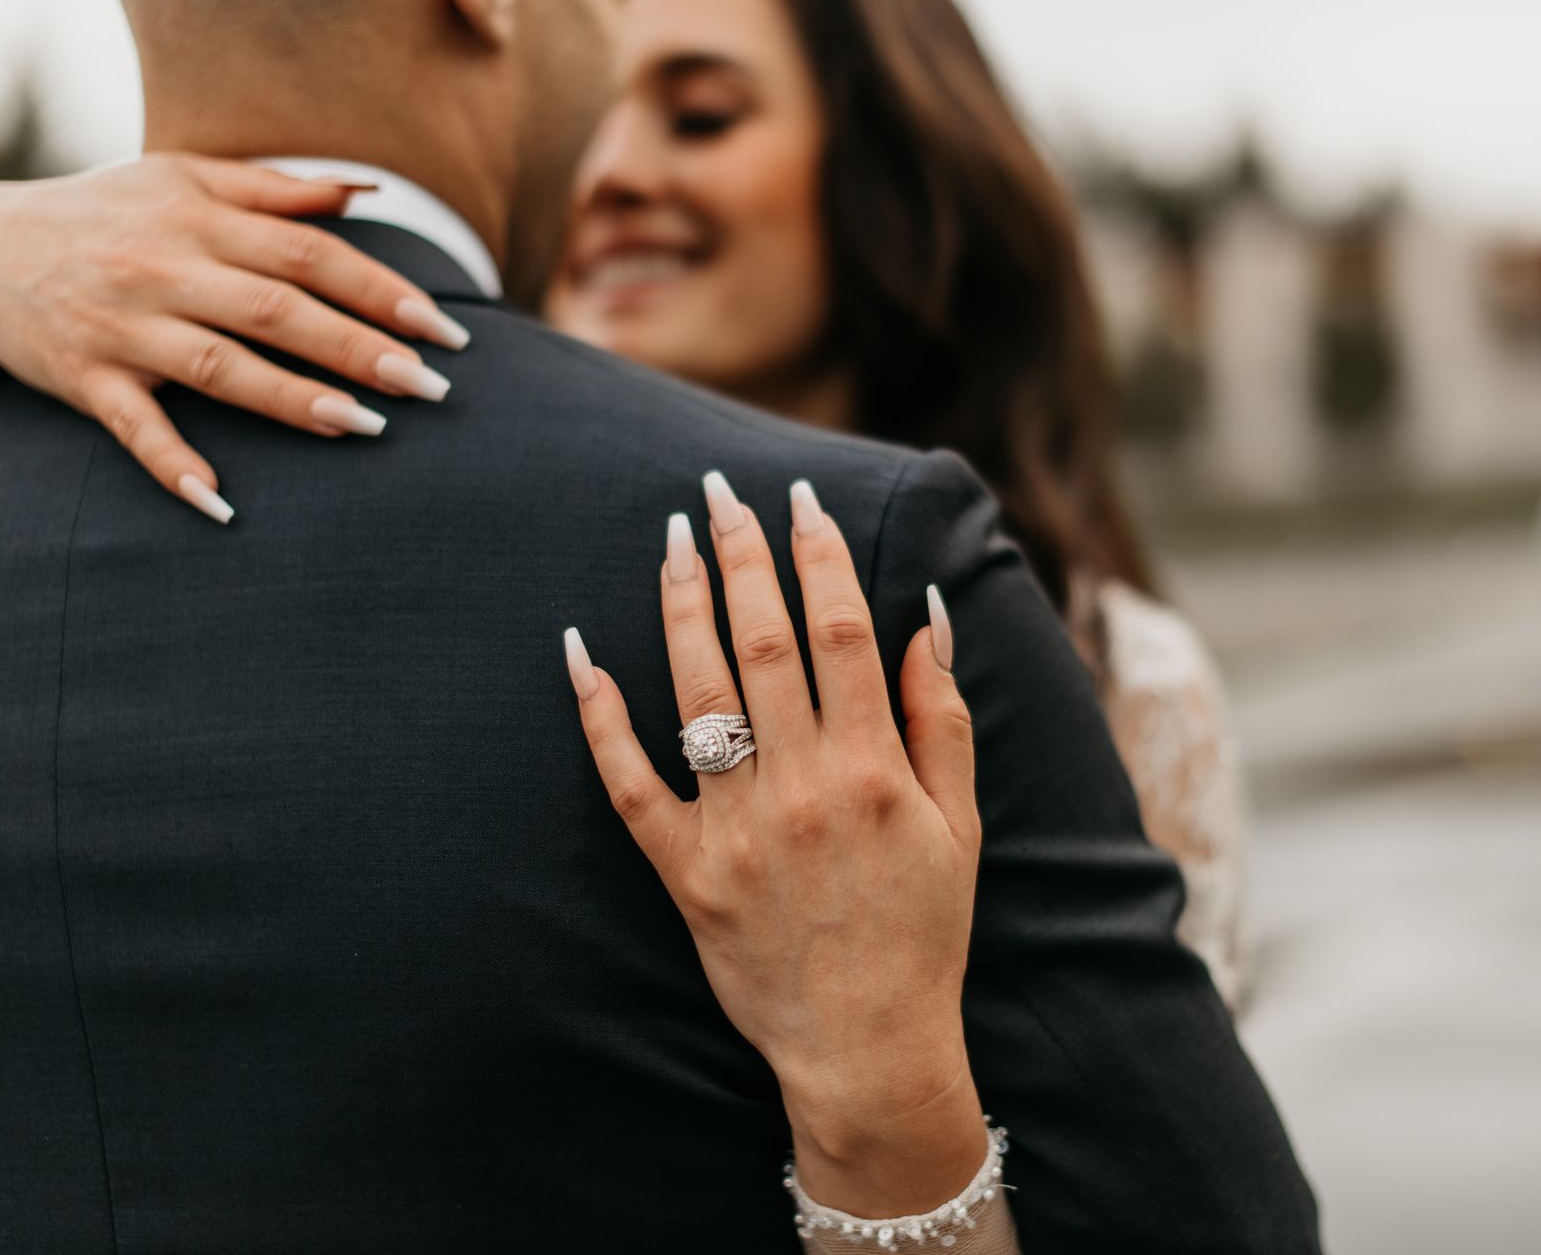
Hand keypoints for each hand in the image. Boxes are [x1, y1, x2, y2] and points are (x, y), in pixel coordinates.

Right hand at [0, 154, 469, 520]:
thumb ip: (276, 189)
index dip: (381, 292)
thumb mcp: (181, 179)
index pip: (309, 256)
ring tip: (364, 427)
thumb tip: (365, 193)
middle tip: (431, 387)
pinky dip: (175, 465)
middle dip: (359, 348)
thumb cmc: (104, 213)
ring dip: (293, 399)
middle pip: (278, 311)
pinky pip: (136, 429)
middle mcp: (167, 271)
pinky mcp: (87, 379)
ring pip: (220, 366)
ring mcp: (126, 328)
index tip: (444, 330)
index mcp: (201, 221)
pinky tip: (221, 503)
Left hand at [566, 473, 989, 1215]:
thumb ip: (940, 719)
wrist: (869, 1051)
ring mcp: (736, 831)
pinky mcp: (684, 874)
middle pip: (764, 643)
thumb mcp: (961, 829)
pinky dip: (599, 718)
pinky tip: (579, 650)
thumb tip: (924, 616)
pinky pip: (629, 784)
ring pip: (698, 693)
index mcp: (874, 771)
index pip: (841, 632)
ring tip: (672, 537)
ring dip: (682, 604)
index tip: (799, 496)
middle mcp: (803, 789)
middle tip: (719, 488)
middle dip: (741, 554)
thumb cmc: (923, 934)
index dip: (818, 554)